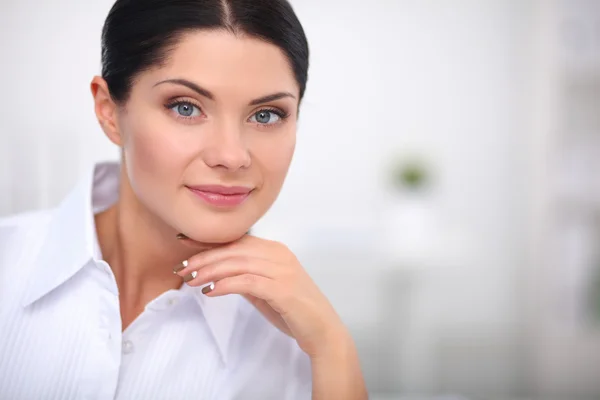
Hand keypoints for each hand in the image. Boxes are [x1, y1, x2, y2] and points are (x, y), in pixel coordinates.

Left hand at [174, 234, 348, 356]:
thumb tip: (219, 273)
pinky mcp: (282, 289)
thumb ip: (246, 277)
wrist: (322, 330)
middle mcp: (279, 254)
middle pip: (234, 250)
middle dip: (204, 257)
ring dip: (210, 271)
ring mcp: (282, 270)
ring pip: (238, 263)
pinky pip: (247, 282)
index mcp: (275, 249)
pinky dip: (225, 284)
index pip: (236, 240)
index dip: (209, 241)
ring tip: (190, 280)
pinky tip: (209, 291)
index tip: (184, 243)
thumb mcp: (265, 289)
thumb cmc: (294, 310)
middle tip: (181, 268)